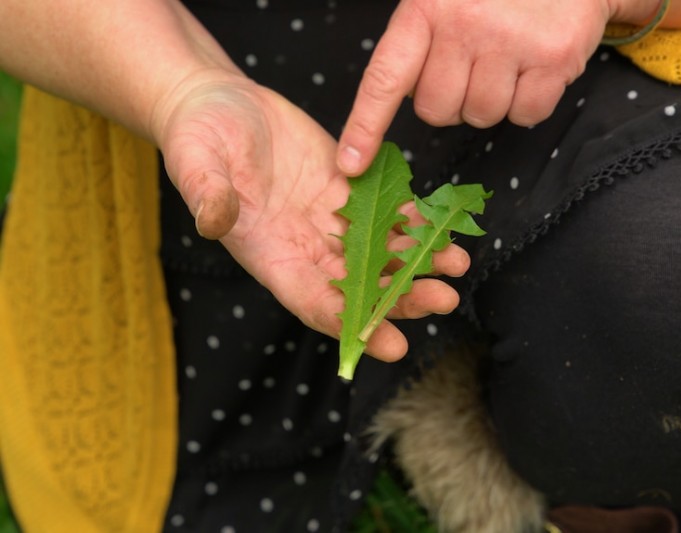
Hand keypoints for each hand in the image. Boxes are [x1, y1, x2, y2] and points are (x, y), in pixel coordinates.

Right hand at [152, 71, 469, 360]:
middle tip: (442, 299)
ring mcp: (329, 219)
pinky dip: (414, 220)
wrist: (220, 106)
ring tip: (456, 265)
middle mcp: (306, 245)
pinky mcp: (346, 188)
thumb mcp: (194, 160)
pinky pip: (385, 210)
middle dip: (401, 297)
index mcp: (270, 254)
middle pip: (359, 285)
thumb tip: (214, 220)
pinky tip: (443, 225)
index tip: (390, 343)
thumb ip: (205, 192)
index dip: (352, 325)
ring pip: (380, 252)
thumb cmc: (197, 137)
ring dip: (418, 262)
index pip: (313, 301)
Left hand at [337, 0, 620, 175]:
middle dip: (452, 101)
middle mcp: (464, 24)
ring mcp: (510, 41)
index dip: (365, 125)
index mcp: (426, 8)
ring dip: (492, 100)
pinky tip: (532, 65)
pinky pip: (526, 115)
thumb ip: (418, 45)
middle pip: (437, 111)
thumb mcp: (443, 1)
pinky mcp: (552, 57)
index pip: (385, 78)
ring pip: (481, 116)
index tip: (351, 163)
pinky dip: (529, 101)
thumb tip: (397, 103)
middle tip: (472, 66)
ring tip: (507, 59)